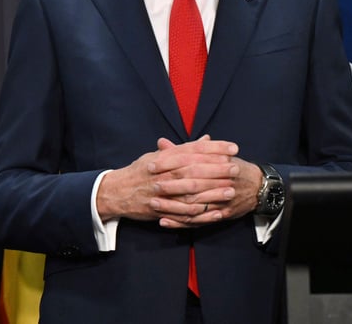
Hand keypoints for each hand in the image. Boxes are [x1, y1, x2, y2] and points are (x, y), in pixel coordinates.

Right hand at [97, 135, 258, 226]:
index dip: (213, 148)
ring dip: (212, 191)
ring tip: (231, 190)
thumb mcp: (158, 156)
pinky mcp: (159, 208)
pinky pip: (182, 212)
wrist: (116, 191)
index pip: (192, 150)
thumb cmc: (140, 172)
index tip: (232, 147)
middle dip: (216, 168)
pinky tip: (214, 211)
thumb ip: (183, 149)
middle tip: (236, 167)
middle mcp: (162, 173)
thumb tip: (206, 139)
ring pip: (190, 191)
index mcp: (163, 158)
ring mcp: (160, 192)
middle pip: (193, 169)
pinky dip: (199, 212)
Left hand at [147, 137, 261, 227]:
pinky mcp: (222, 214)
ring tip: (153, 205)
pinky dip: (180, 222)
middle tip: (152, 186)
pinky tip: (164, 221)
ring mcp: (222, 200)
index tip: (151, 165)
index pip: (189, 163)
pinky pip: (199, 221)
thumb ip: (185, 150)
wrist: (258, 186)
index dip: (169, 164)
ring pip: (193, 206)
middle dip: (170, 187)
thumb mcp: (212, 154)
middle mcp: (220, 182)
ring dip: (172, 207)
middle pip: (192, 185)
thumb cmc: (230, 166)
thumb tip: (161, 142)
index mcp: (217, 163)